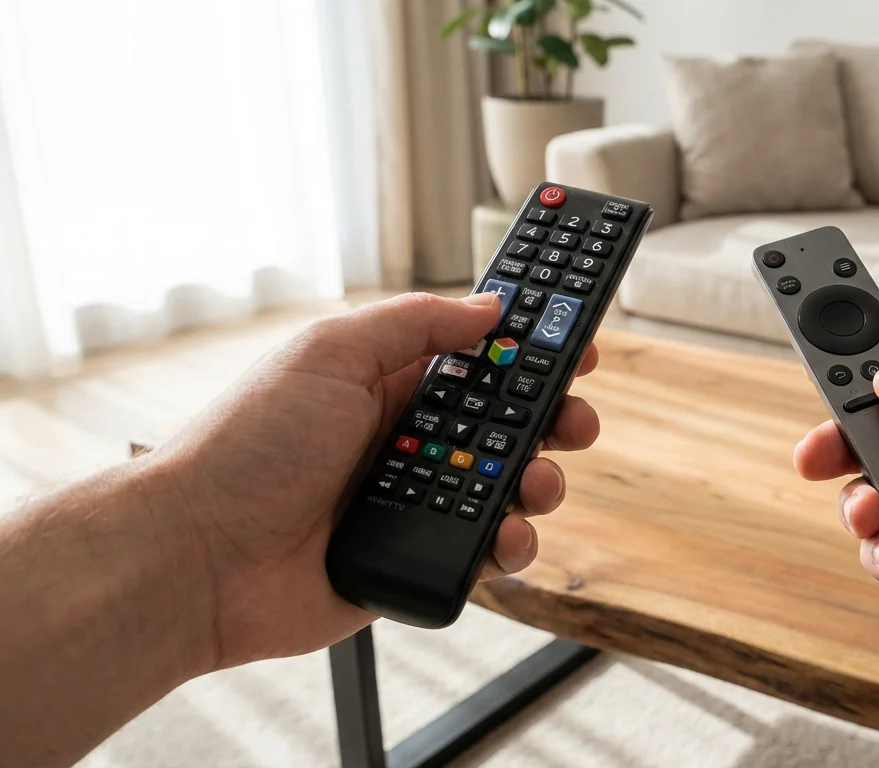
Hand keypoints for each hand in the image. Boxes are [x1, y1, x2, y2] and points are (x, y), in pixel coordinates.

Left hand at [143, 293, 600, 669]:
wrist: (199, 558)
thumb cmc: (247, 447)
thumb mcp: (331, 353)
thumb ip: (416, 323)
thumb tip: (489, 306)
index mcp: (389, 383)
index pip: (478, 358)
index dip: (530, 348)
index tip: (578, 341)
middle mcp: (408, 438)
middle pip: (507, 423)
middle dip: (552, 418)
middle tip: (574, 420)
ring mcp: (416, 499)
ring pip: (508, 488)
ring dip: (539, 482)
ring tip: (535, 483)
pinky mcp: (418, 557)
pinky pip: (486, 550)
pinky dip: (510, 545)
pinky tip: (505, 538)